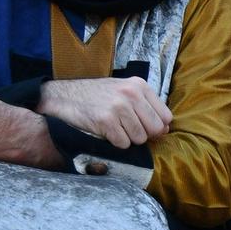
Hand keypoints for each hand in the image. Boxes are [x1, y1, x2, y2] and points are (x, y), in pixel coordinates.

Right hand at [40, 76, 172, 146]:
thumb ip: (146, 107)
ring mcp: (118, 107)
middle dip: (143, 135)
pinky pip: (123, 144)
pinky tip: (105, 131)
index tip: (144, 127)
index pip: (165, 117)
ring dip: (127, 139)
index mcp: (139, 85)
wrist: (64, 96)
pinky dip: (115, 142)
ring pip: (139, 138)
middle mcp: (131, 94)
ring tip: (114, 127)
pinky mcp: (106, 121)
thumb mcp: (124, 91)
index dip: (157, 127)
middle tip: (126, 129)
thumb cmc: (97, 96)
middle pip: (155, 129)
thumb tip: (166, 129)